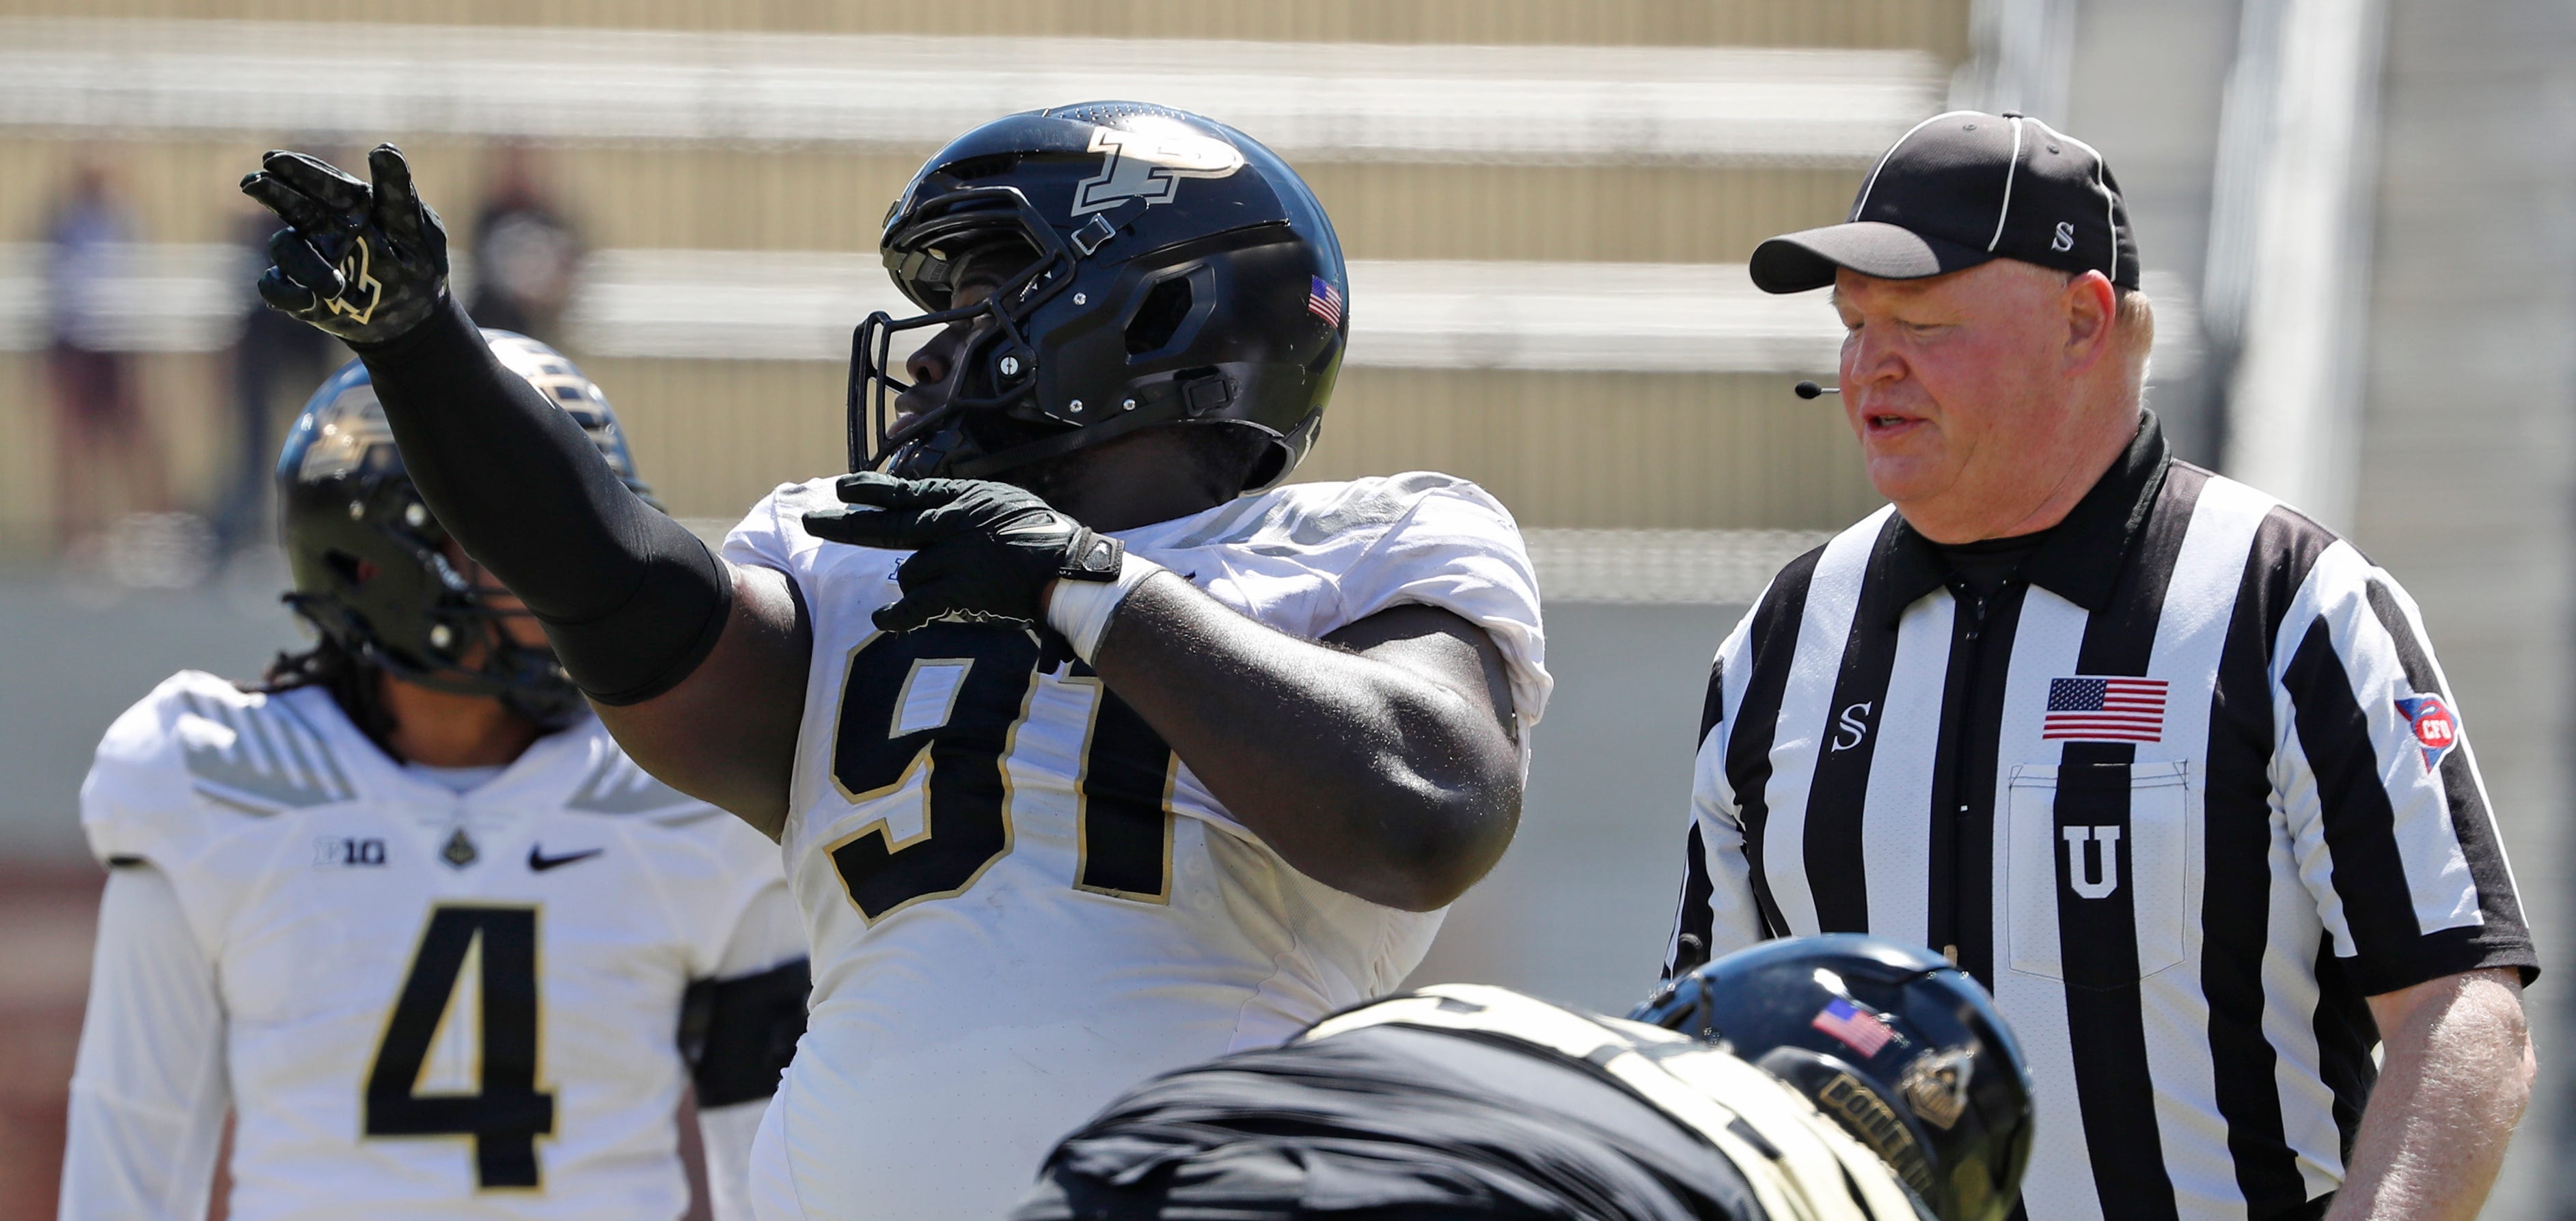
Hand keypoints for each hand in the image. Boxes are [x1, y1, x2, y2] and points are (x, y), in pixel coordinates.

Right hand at [239, 144, 448, 344]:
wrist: (414, 316)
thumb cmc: (416, 261)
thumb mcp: (413, 227)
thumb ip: (397, 191)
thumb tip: (384, 147)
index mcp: (349, 203)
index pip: (319, 180)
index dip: (296, 169)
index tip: (273, 160)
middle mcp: (322, 225)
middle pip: (289, 204)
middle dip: (271, 192)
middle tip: (253, 183)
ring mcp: (309, 257)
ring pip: (286, 248)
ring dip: (303, 264)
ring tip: (335, 287)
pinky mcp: (301, 291)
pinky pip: (276, 288)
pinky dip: (285, 293)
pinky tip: (305, 300)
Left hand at [802, 473, 1123, 633]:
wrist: (1067, 567)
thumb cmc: (1044, 536)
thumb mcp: (1002, 502)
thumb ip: (967, 506)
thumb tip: (939, 510)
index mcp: (960, 500)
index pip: (904, 493)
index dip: (870, 490)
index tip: (842, 487)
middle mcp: (948, 524)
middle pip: (885, 525)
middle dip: (844, 524)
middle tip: (810, 520)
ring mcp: (950, 556)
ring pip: (909, 574)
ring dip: (919, 585)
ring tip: (955, 591)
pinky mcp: (958, 589)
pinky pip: (914, 606)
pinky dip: (897, 616)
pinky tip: (882, 621)